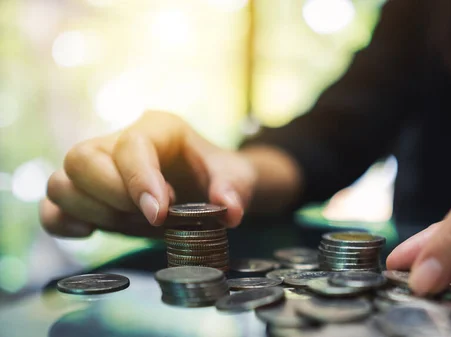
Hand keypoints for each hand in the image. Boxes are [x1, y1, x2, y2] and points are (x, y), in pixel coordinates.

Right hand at [40, 111, 255, 237]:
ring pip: (61, 181)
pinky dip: (62, 222)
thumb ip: (234, 190)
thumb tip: (228, 210)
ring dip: (92, 211)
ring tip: (131, 222)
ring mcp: (98, 168)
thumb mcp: (238, 178)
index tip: (159, 213)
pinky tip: (91, 232)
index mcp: (158, 128)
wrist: (207, 186)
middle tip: (149, 218)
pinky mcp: (87, 195)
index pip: (131, 145)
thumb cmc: (218, 175)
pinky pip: (52, 206)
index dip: (139, 180)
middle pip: (81, 158)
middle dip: (111, 197)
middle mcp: (119, 141)